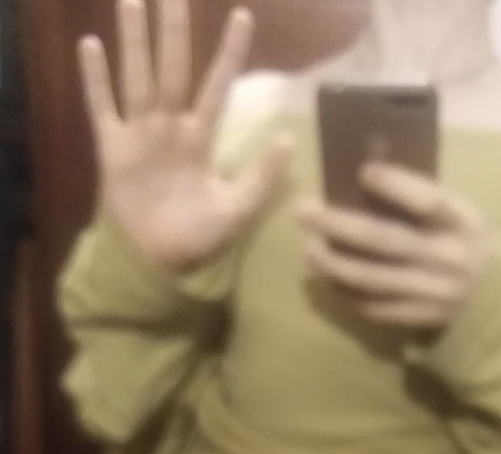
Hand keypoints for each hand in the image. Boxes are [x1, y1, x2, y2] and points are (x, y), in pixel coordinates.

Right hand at [78, 0, 293, 268]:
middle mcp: (169, 127)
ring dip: (135, 41)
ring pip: (138, 77)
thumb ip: (262, 176)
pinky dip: (96, 80)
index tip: (243, 16)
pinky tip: (91, 45)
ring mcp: (139, 134)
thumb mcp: (237, 208)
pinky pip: (103, 107)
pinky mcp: (112, 149)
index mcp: (200, 138)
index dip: (229, 54)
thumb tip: (288, 139)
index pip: (217, 86)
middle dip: (173, 31)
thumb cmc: (198, 234)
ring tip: (133, 1)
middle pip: (172, 69)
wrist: (159, 260)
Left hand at [297, 164, 492, 328]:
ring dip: (333, 264)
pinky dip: (347, 294)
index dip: (396, 185)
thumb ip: (425, 200)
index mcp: (462, 224)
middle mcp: (447, 259)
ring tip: (308, 249)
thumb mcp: (462, 214)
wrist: (498, 301)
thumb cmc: (470, 243)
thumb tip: (366, 176)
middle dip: (339, 225)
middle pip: (385, 241)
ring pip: (372, 279)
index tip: (362, 171)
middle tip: (303, 212)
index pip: (429, 202)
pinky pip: (376, 308)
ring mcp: (432, 293)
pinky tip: (328, 279)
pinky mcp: (419, 318)